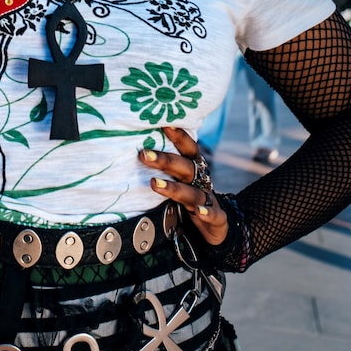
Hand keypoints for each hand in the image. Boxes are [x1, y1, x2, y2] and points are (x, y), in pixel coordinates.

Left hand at [138, 126, 228, 246]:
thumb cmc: (188, 198)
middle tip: (144, 154)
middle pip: (185, 167)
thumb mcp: (177, 182)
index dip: (177, 135)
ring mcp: (209, 200)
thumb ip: (160, 168)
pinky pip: (215, 216)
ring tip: (154, 184)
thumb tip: (132, 150)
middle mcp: (201, 180)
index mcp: (193, 168)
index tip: (161, 123)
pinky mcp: (217, 220)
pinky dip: (208, 213)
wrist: (217, 227)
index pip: (187, 147)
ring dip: (175, 188)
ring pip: (193, 192)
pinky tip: (199, 212)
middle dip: (165, 160)